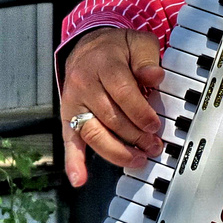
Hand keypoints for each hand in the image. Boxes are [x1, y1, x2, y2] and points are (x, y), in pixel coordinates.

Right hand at [61, 27, 165, 186]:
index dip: (140, 113)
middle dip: (135, 136)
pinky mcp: (67, 117)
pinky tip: (79, 179)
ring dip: (117, 151)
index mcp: (104, 64)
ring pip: (94, 133)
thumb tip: (155, 76)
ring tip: (137, 159)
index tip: (155, 126)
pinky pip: (69, 141)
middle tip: (154, 146)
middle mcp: (84, 84)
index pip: (122, 93)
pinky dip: (73, 162)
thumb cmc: (116, 49)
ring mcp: (74, 103)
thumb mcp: (137, 43)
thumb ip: (146, 59)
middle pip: (110, 117)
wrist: (88, 46)